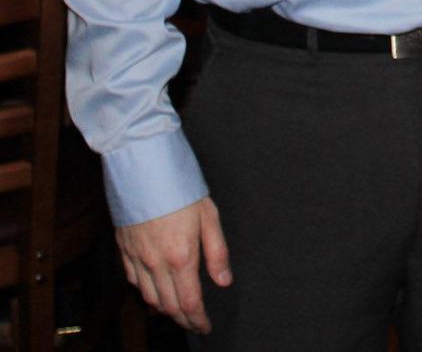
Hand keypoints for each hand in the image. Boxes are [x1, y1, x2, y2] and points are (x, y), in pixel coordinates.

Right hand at [116, 196, 231, 333]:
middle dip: (183, 320)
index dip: (198, 320)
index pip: (189, 303)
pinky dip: (145, 292)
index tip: (205, 326)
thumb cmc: (180, 188)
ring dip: (165, 310)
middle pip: (168, 306)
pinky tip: (155, 289)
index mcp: (181, 256)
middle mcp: (156, 263)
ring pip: (149, 298)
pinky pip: (133, 281)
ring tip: (178, 310)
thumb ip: (217, 251)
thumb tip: (224, 281)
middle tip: (194, 323)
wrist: (145, 168)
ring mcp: (137, 258)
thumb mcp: (209, 215)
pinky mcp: (124, 249)